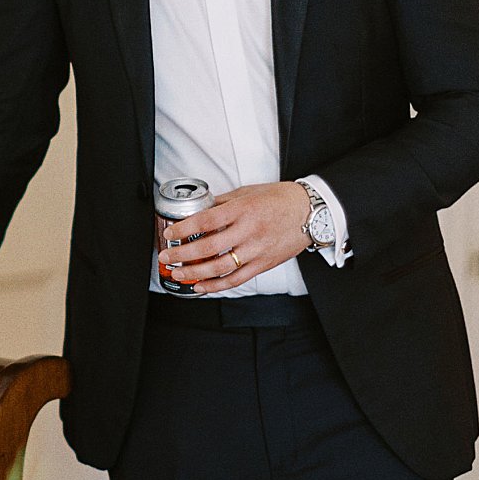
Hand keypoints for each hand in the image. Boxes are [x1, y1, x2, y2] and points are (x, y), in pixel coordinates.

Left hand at [159, 183, 310, 292]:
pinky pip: (236, 279)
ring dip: (195, 273)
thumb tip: (200, 208)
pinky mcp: (263, 264)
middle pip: (208, 248)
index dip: (184, 229)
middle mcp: (249, 231)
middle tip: (167, 257)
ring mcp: (256, 250)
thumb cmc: (281, 199)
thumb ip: (223, 202)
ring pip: (220, 268)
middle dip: (183, 255)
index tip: (170, 234)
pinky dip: (216, 286)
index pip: (206, 221)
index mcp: (243, 209)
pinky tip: (202, 286)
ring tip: (179, 273)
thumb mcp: (248, 192)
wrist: (311, 212)